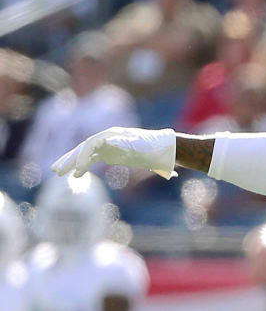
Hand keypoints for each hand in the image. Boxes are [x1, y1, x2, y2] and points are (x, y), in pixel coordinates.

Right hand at [50, 126, 176, 178]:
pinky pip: (92, 158)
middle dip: (69, 159)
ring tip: (56, 172)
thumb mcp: (142, 147)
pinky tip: (76, 175)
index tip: (77, 170)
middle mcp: (107, 138)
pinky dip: (83, 166)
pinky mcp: (109, 152)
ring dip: (71, 162)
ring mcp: (107, 145)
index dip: (83, 156)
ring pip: (84, 153)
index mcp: (113, 135)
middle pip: (83, 147)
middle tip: (56, 171)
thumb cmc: (155, 149)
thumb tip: (112, 142)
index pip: (91, 144)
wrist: (163, 149)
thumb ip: (129, 145)